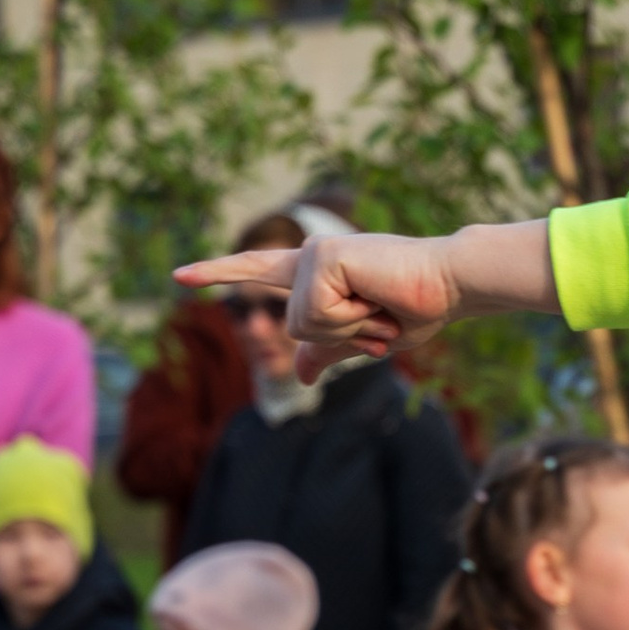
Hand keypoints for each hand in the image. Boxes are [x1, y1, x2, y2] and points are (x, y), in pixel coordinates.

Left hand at [177, 219, 555, 382]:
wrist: (450, 286)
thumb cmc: (417, 307)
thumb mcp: (367, 337)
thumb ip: (330, 351)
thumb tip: (303, 376)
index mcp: (315, 273)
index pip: (258, 272)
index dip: (217, 274)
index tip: (178, 277)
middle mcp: (308, 257)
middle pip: (296, 326)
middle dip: (344, 337)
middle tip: (380, 317)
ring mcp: (314, 253)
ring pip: (304, 323)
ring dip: (351, 328)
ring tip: (379, 305)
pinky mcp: (323, 256)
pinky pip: (318, 313)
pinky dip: (353, 319)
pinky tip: (374, 297)